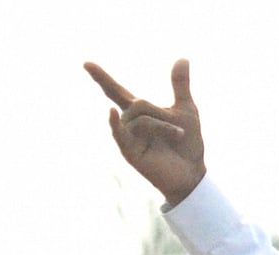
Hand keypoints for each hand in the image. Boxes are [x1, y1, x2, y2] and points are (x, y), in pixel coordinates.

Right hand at [84, 59, 205, 205]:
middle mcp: (129, 125)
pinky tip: (110, 112)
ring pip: (139, 119)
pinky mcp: (130, 153)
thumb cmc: (188, 144)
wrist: (193, 172)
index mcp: (140, 113)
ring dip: (164, 126)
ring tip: (178, 136)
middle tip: (180, 131)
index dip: (102, 78)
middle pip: (135, 104)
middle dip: (162, 114)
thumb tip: (182, 58)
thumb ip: (180, 85)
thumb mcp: (186, 110)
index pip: (116, 92)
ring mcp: (128, 139)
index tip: (86, 63)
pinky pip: (121, 135)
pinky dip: (116, 124)